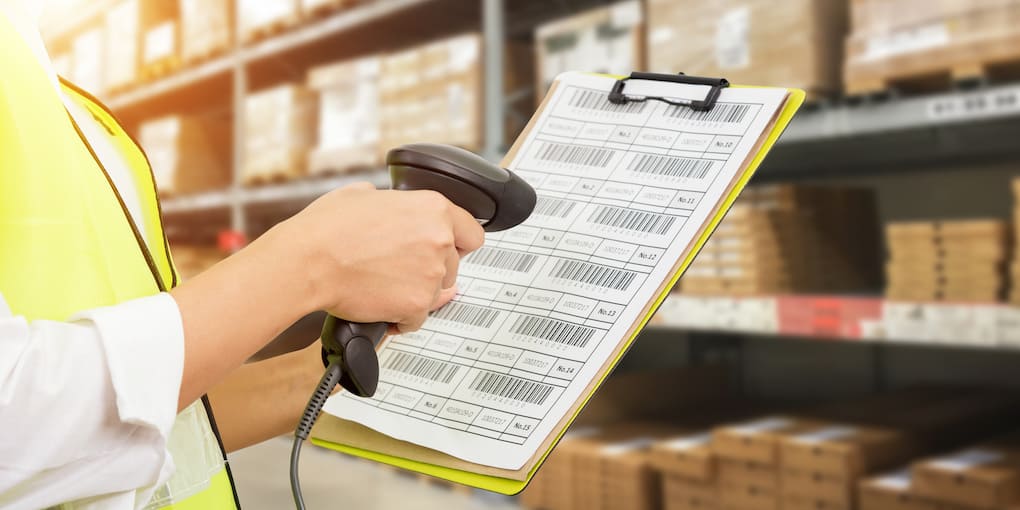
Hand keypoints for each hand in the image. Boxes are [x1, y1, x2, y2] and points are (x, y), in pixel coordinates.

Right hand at [269, 182, 484, 332]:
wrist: (306, 262)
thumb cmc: (326, 229)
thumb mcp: (363, 194)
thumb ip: (393, 202)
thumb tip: (393, 206)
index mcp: (432, 207)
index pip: (472, 233)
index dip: (457, 243)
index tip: (449, 251)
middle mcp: (439, 239)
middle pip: (454, 265)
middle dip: (430, 269)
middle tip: (399, 268)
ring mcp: (431, 274)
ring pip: (436, 292)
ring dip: (415, 292)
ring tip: (382, 284)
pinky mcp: (417, 304)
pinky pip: (418, 318)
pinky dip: (401, 317)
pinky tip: (381, 305)